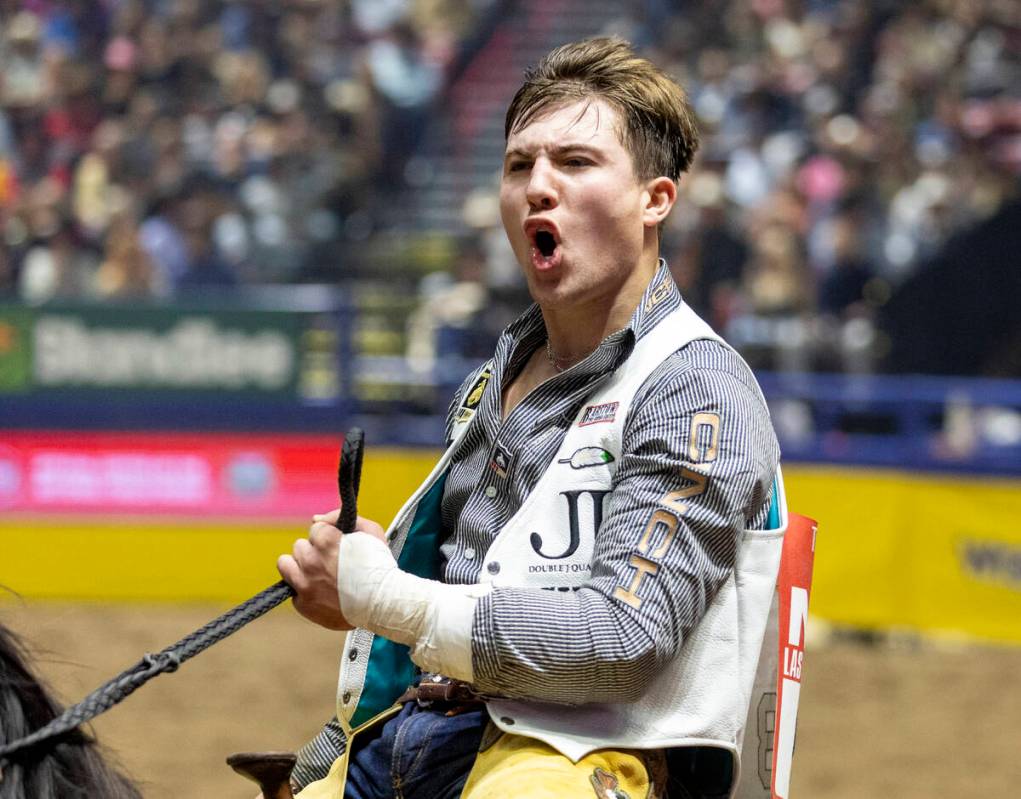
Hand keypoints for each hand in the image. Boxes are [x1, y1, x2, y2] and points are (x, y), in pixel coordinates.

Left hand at [277, 508, 386, 630]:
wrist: (384, 604)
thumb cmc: (380, 567)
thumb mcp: (371, 532)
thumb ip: (340, 517)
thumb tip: (315, 519)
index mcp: (326, 540)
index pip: (315, 529)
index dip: (328, 536)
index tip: (338, 546)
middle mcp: (311, 561)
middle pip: (299, 546)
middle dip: (313, 551)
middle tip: (329, 562)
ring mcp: (305, 583)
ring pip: (285, 564)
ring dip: (299, 566)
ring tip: (317, 574)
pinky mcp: (303, 603)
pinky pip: (292, 590)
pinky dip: (304, 590)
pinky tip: (321, 592)